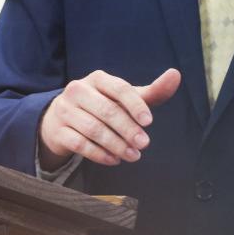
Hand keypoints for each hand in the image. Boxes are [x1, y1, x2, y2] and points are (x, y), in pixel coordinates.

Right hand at [38, 68, 180, 168]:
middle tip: (144, 144)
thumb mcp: (124, 99)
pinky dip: (99, 154)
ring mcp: (65, 110)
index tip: (149, 122)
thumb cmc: (101, 106)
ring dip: (116, 144)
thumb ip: (151, 92)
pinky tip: (114, 160)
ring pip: (93, 129)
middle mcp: (78, 90)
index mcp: (97, 78)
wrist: (60, 120)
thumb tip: (176, 74)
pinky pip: (80, 144)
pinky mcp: (58, 131)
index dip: (135, 105)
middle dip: (128, 129)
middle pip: (106, 110)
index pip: (119, 88)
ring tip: (133, 156)